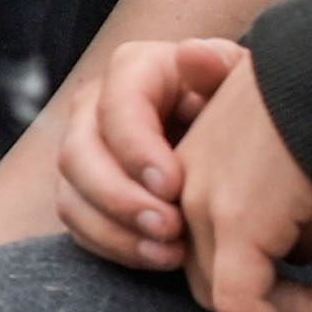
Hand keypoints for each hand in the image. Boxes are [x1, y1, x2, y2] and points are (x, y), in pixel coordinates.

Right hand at [60, 37, 238, 272]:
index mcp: (133, 70)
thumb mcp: (238, 82)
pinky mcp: (82, 191)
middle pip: (77, 154)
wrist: (234, 135)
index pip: (114, 106)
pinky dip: (113, 246)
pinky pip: (78, 224)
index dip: (136, 149)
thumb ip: (219, 68)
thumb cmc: (239, 105)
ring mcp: (82, 150)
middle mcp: (94, 107)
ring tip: (169, 253)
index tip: (174, 187)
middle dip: (121, 199)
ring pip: (71, 194)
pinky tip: (158, 257)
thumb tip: (191, 53)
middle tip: (170, 229)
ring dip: (116, 230)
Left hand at [162, 66, 311, 311]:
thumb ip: (291, 212)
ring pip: (230, 297)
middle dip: (283, 310)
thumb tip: (302, 254)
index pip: (209, 247)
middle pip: (213, 278)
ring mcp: (202, 205)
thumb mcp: (301, 165)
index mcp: (193, 168)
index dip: (262, 284)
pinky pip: (240, 304)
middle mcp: (184, 188)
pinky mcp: (232, 222)